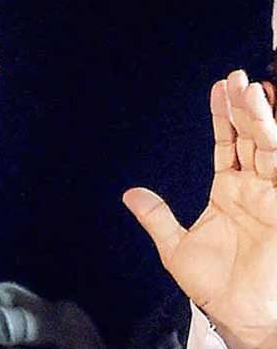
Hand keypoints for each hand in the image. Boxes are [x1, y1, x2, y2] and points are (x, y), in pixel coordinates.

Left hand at [124, 70, 276, 347]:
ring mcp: (273, 196)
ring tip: (253, 88)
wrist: (239, 315)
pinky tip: (274, 121)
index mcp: (230, 192)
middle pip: (252, 138)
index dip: (224, 116)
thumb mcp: (175, 247)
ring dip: (263, 118)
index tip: (219, 88)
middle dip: (245, 107)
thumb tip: (130, 194)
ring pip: (271, 147)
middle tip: (237, 77)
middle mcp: (255, 188)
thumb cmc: (214, 286)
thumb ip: (156, 217)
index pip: (229, 144)